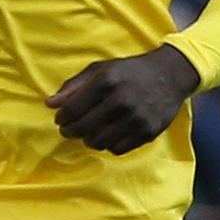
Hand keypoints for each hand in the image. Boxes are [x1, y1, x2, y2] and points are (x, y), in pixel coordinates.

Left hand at [49, 45, 199, 154]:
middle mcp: (121, 100)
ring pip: (99, 142)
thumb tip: (50, 104)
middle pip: (83, 128)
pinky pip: (117, 149)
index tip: (61, 118)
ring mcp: (136, 118)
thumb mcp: (101, 69)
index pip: (72, 109)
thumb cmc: (130, 71)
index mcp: (107, 81)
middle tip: (69, 130)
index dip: (62, 117)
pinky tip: (108, 134)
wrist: (170, 76)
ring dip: (89, 140)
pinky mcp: (147, 132)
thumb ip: (74, 86)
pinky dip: (108, 145)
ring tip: (89, 132)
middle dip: (70, 131)